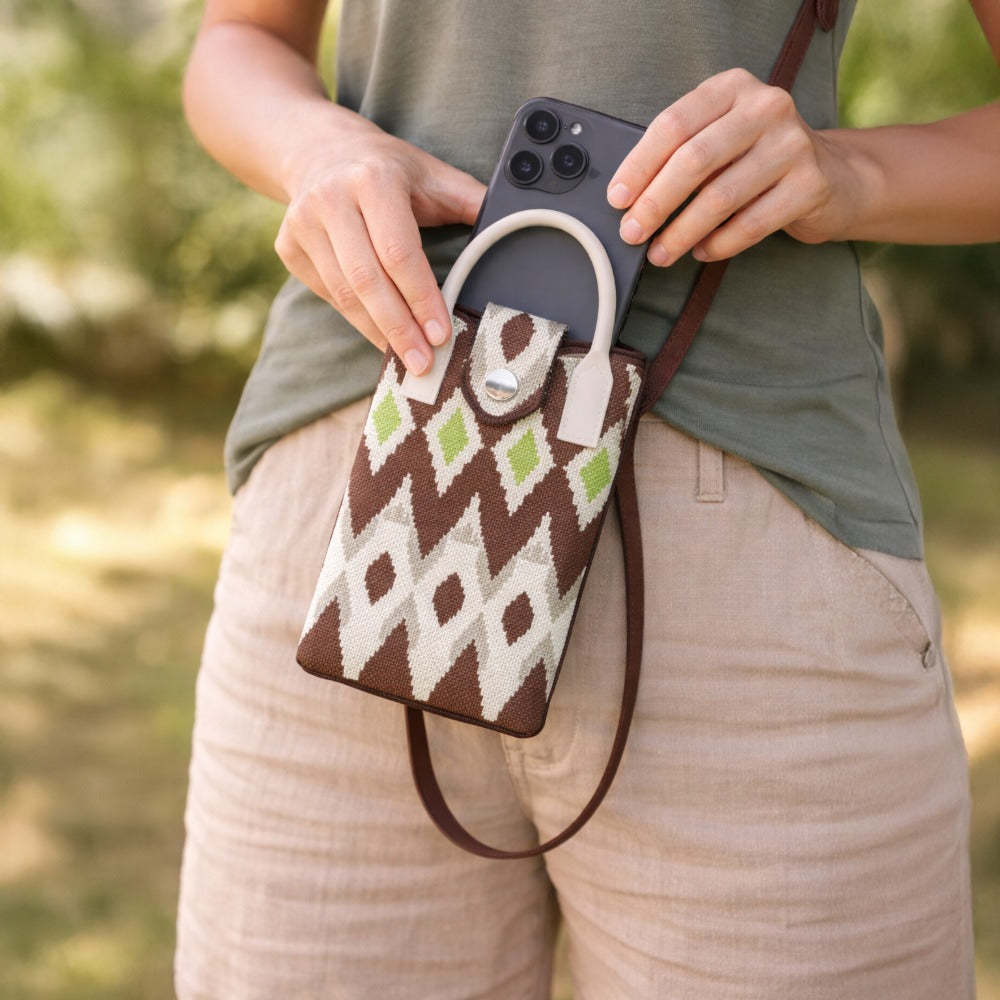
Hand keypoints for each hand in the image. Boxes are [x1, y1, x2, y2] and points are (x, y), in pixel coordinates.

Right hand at [275, 120, 485, 373]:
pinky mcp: (288, 247)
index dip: (421, 297)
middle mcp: (330, 200)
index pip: (399, 252)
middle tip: (424, 363)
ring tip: (406, 359)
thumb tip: (518, 223)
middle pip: (366, 280)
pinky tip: (381, 337)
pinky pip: (327, 295)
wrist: (316, 149)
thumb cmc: (386, 169)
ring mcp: (302, 224)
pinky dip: (357, 320)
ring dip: (378, 331)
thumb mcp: (430, 173)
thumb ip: (469, 200)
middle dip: (398, 328)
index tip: (442, 333)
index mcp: (372, 179)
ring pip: (343, 294)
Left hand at [608, 68, 857, 265]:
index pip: (674, 125)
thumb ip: (681, 156)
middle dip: (655, 203)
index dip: (639, 166)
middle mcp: (765, 107)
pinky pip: (751, 223)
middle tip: (632, 233)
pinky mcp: (810, 183)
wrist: (834, 176)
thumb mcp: (720, 140)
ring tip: (660, 253)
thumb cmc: (758, 161)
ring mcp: (792, 144)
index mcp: (732, 88)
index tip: (617, 199)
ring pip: (720, 197)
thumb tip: (630, 199)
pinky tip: (702, 252)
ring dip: (682, 232)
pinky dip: (719, 243)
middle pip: (694, 160)